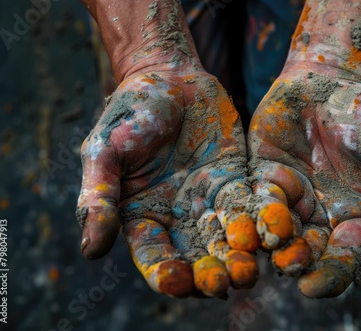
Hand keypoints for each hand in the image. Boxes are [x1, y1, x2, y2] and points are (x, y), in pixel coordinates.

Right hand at [76, 70, 259, 297]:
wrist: (167, 77)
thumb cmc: (129, 114)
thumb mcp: (104, 154)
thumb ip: (99, 199)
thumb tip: (89, 250)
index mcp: (143, 217)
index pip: (154, 256)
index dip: (164, 273)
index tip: (177, 281)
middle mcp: (178, 218)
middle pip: (196, 256)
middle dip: (210, 273)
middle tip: (224, 284)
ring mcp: (208, 201)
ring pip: (226, 238)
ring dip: (239, 256)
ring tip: (250, 269)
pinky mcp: (235, 182)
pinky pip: (249, 206)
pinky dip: (259, 222)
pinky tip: (271, 234)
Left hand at [248, 62, 360, 297]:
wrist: (330, 81)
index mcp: (353, 216)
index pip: (343, 255)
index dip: (331, 274)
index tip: (314, 287)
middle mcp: (319, 214)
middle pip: (305, 249)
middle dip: (295, 260)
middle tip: (286, 266)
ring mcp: (288, 197)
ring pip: (274, 229)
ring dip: (266, 240)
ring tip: (258, 247)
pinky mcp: (262, 176)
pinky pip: (252, 199)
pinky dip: (245, 211)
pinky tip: (237, 220)